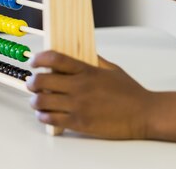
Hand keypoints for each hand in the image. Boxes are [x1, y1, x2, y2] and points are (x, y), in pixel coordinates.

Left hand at [26, 51, 151, 138]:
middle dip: (32, 81)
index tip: (34, 60)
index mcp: (88, 71)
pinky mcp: (78, 123)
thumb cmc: (131, 93)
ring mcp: (77, 106)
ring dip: (35, 100)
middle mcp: (79, 87)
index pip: (56, 59)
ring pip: (42, 102)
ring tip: (38, 99)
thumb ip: (96, 60)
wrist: (143, 114)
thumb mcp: (113, 70)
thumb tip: (85, 53)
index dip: (40, 58)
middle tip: (32, 82)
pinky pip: (51, 119)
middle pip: (42, 81)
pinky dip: (43, 116)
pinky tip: (46, 114)